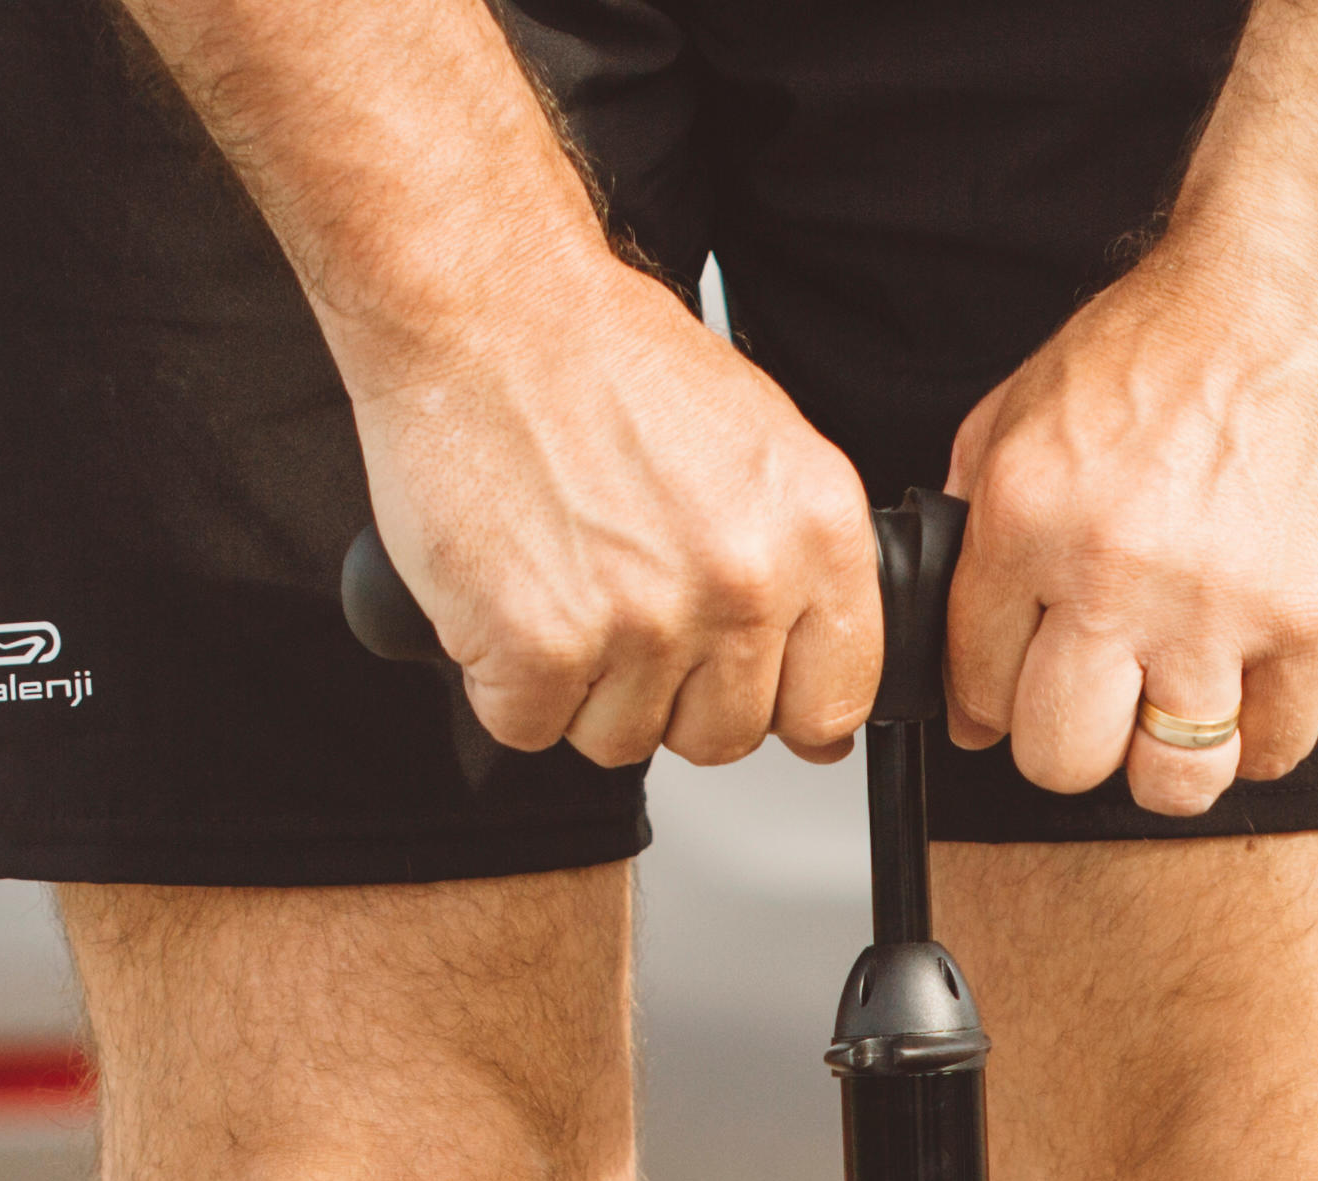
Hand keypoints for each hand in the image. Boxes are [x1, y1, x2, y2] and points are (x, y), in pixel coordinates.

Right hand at [349, 257, 883, 770]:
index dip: (777, 703)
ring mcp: (643, 622)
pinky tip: (507, 589)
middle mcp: (743, 582)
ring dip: (582, 685)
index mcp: (816, 531)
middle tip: (620, 602)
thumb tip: (824, 719)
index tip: (738, 679)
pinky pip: (529, 724)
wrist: (483, 303)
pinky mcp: (540, 646)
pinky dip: (504, 678)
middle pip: (722, 735)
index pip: (834, 702)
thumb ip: (803, 575)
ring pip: (622, 739)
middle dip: (669, 692)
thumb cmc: (603, 358)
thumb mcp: (759, 445)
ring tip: (560, 577)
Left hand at [942, 230, 1317, 819]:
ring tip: (1180, 715)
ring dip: (1171, 762)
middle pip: (1062, 757)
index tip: (1025, 696)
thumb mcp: (1028, 405)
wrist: (1303, 286)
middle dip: (1076, 746)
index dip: (999, 703)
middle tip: (1102, 711)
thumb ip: (983, 514)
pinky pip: (1274, 748)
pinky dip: (1261, 737)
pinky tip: (1253, 688)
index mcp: (1029, 520)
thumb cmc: (1176, 335)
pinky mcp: (1309, 623)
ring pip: (1171, 778)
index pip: (979, 687)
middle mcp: (1114, 574)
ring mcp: (1216, 609)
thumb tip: (961, 629)